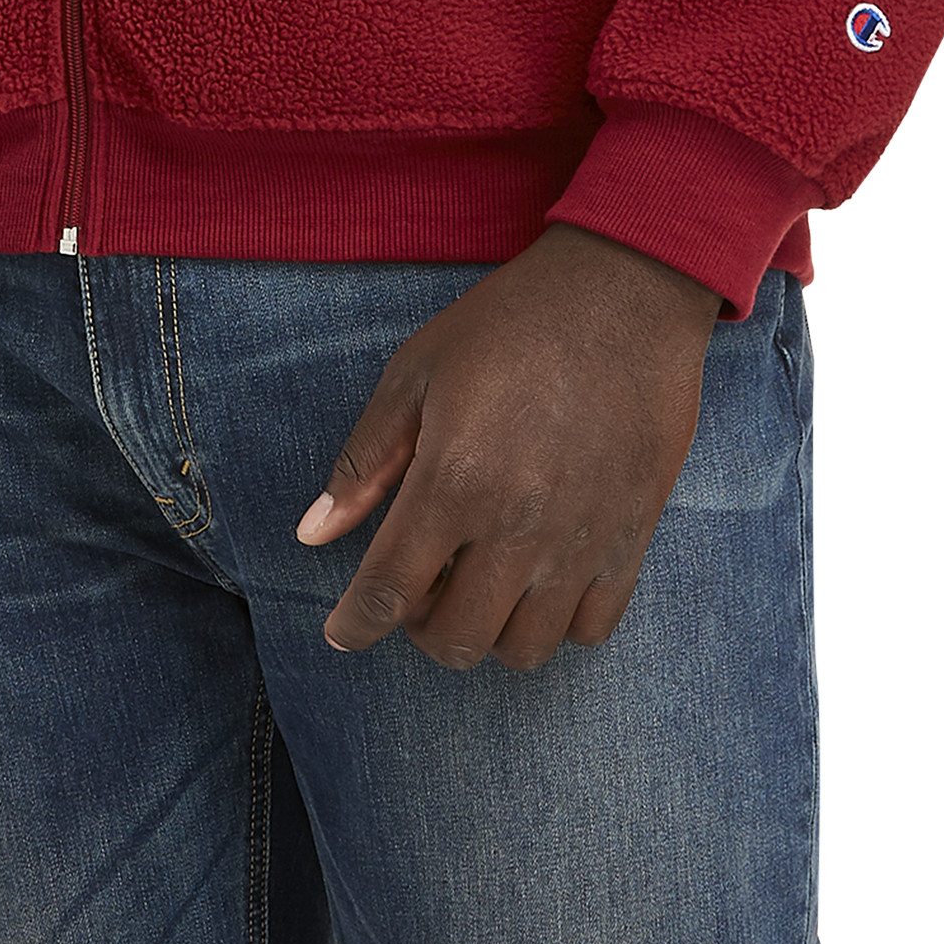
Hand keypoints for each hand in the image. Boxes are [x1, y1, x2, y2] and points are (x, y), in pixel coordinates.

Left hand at [295, 223, 720, 671]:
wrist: (625, 293)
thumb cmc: (511, 323)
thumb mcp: (418, 372)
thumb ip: (365, 461)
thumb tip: (312, 534)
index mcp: (454, 480)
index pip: (389, 592)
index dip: (354, 625)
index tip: (343, 631)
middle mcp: (517, 526)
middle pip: (455, 639)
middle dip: (419, 628)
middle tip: (418, 585)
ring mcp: (580, 541)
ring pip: (523, 650)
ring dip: (487, 631)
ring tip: (478, 580)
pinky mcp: (632, 539)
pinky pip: (592, 630)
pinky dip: (556, 623)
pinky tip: (537, 577)